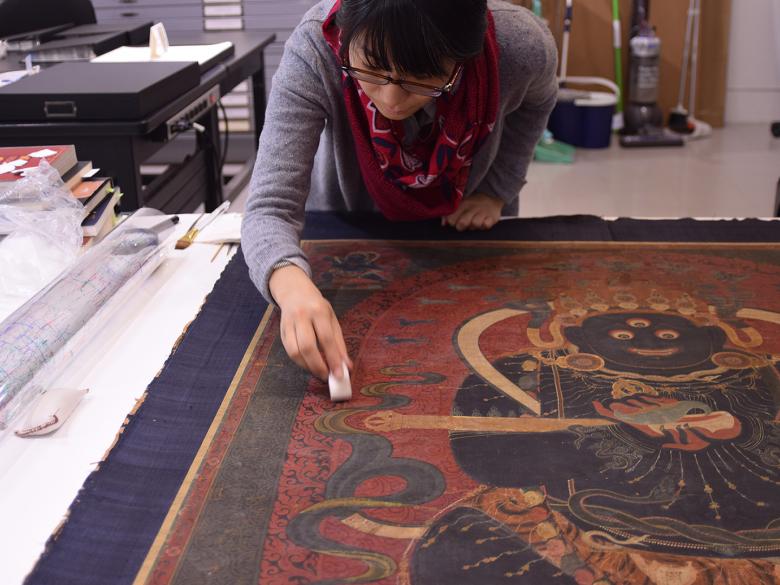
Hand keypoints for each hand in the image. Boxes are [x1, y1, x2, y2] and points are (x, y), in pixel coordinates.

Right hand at [269, 264, 351, 380]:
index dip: (333, 359)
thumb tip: (346, 366)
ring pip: (295, 351)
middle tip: (327, 377)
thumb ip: (339, 343)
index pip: (326, 339)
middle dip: (318, 366)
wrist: (294, 292)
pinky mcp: (281, 331)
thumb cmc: (317, 307)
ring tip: (319, 372)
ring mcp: (289, 324)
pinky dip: (299, 362)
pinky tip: (309, 365)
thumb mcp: (332, 319)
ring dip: (307, 367)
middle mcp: (302, 316)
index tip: (339, 374)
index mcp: (319, 311)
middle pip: (307, 347)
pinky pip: (289, 351)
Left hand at [442, 192, 502, 230]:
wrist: (492, 197)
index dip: (452, 222)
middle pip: (462, 223)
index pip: (452, 219)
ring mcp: (483, 212)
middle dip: (462, 226)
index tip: (455, 221)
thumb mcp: (461, 205)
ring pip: (475, 224)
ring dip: (475, 226)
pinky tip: (484, 222)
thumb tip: (443, 223)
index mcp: (463, 205)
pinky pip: (486, 225)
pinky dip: (485, 225)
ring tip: (476, 222)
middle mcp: (472, 208)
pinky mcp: (492, 217)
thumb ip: (450, 214)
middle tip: (465, 224)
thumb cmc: (473, 205)